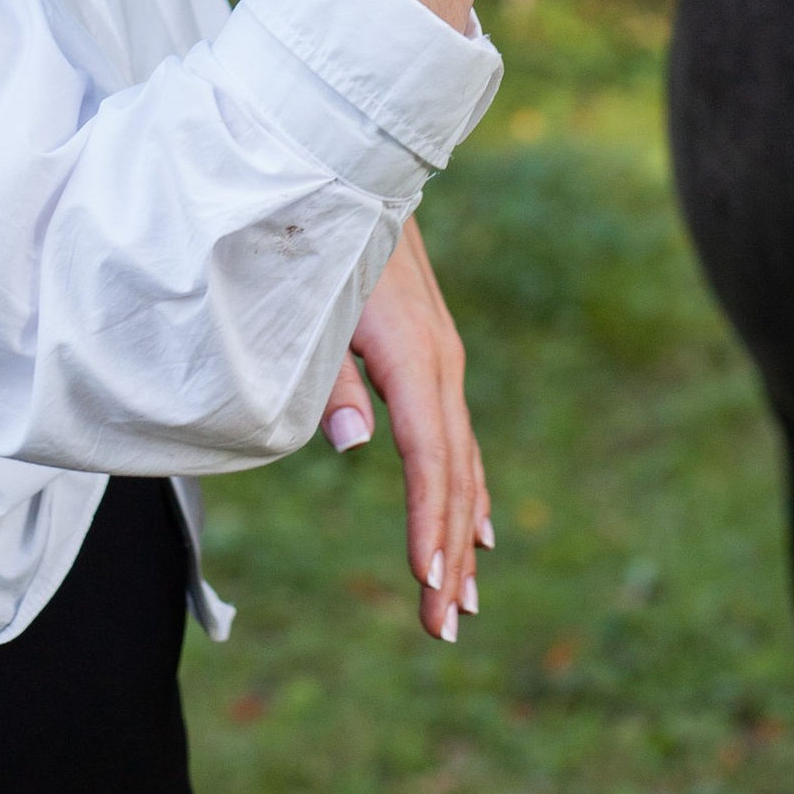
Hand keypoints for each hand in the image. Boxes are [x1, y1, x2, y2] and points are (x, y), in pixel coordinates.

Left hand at [318, 218, 491, 641]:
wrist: (359, 165)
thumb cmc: (322, 234)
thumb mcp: (315, 301)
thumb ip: (328, 375)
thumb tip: (352, 446)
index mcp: (414, 355)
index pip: (428, 457)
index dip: (429, 523)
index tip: (426, 583)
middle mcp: (441, 364)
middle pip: (454, 473)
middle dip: (449, 552)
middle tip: (442, 627)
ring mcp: (443, 361)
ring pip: (462, 461)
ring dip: (462, 533)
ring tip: (459, 603)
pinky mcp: (433, 357)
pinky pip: (457, 439)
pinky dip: (467, 491)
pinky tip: (478, 531)